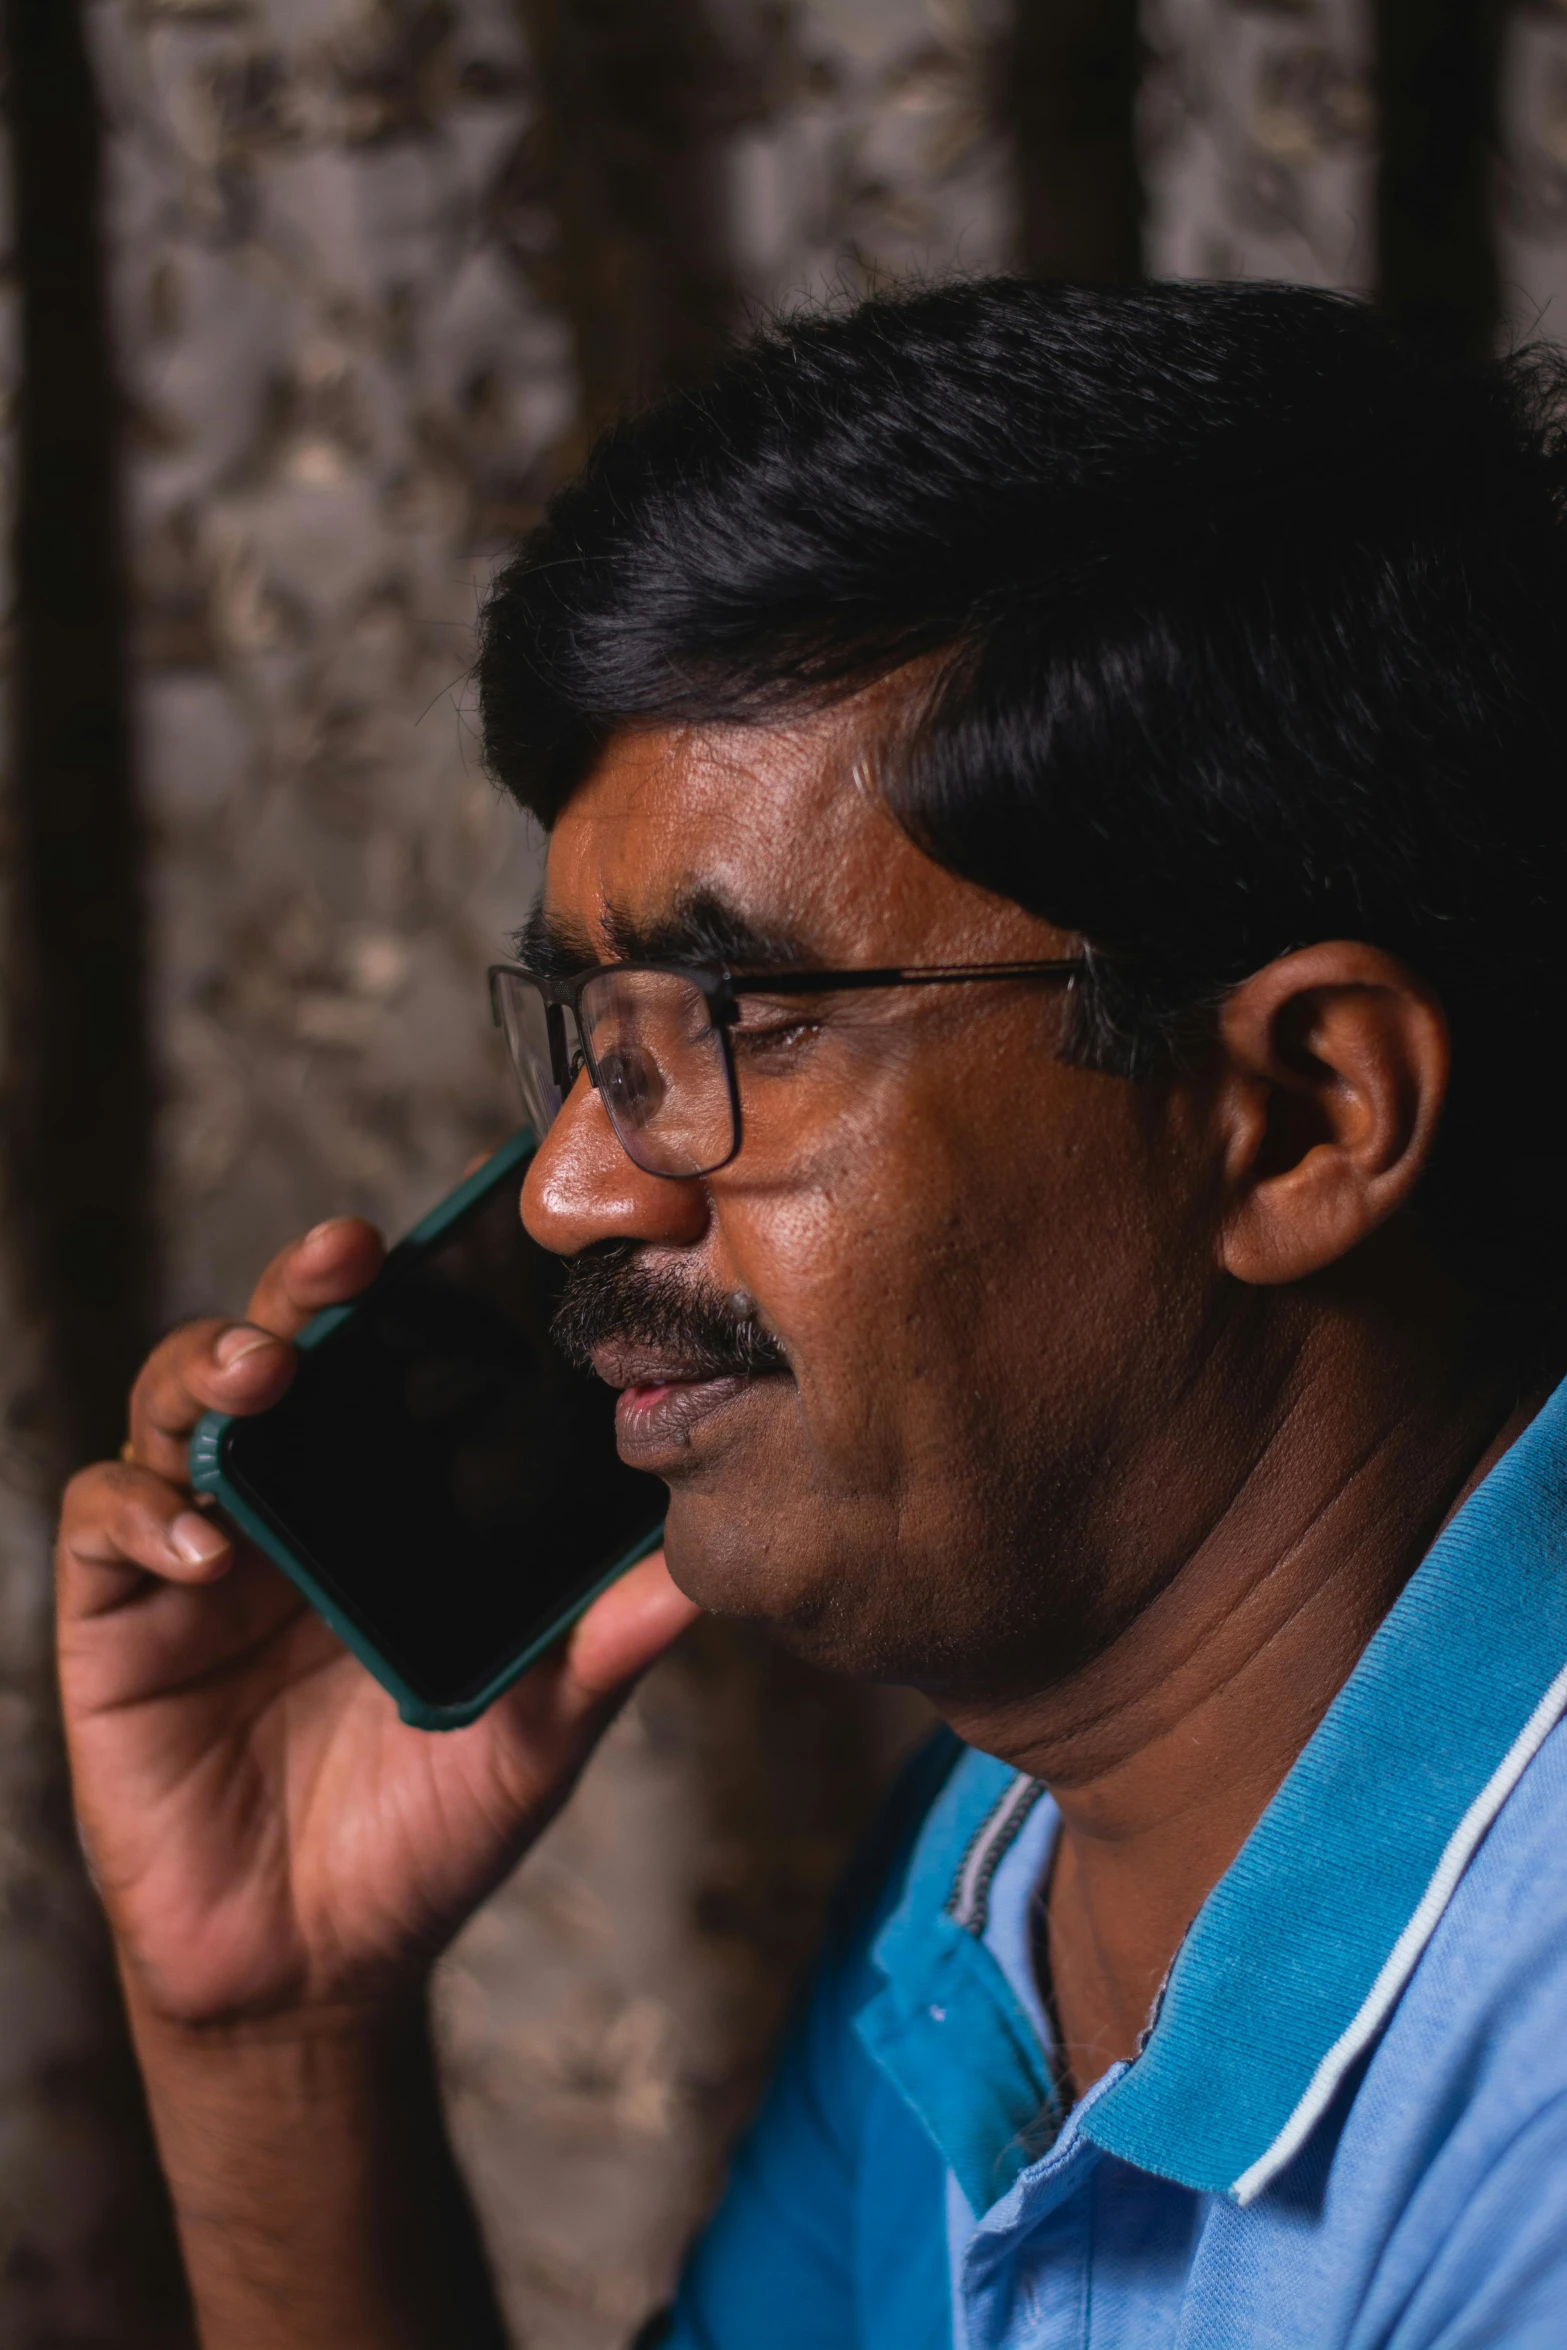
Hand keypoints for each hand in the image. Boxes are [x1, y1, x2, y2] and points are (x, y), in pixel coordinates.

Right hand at [56, 1214, 697, 2029]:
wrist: (325, 1967)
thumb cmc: (434, 1828)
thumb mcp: (542, 1724)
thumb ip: (607, 1641)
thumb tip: (709, 1567)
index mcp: (383, 1506)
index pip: (382, 1365)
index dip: (398, 1296)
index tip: (441, 1241)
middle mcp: (288, 1505)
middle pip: (272, 1350)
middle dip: (296, 1292)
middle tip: (343, 1261)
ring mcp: (195, 1555)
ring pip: (172, 1407)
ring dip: (209, 1370)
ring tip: (263, 1377)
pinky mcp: (117, 1620)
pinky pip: (104, 1526)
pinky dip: (145, 1513)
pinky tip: (205, 1544)